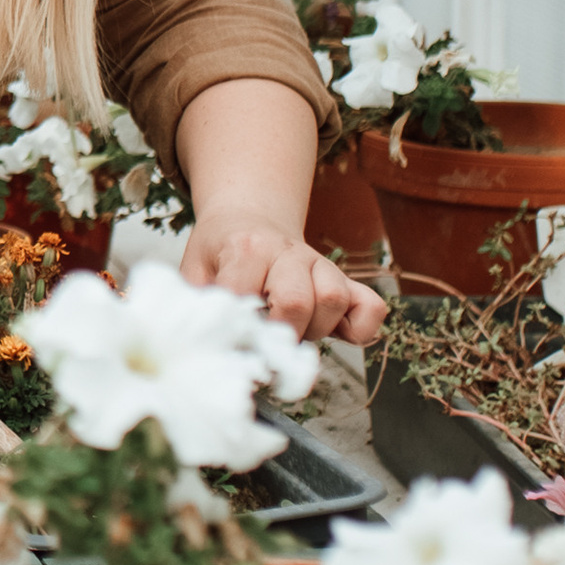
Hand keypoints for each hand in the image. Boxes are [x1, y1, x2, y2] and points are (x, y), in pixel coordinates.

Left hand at [183, 215, 386, 349]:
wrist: (247, 219)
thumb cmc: (220, 253)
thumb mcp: (194, 270)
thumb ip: (197, 303)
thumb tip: (202, 345)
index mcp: (247, 249)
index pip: (245, 298)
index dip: (238, 329)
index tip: (232, 343)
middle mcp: (289, 253)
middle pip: (296, 302)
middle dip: (280, 333)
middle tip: (267, 339)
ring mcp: (321, 264)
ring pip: (333, 301)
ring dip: (314, 329)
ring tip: (293, 331)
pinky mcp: (345, 279)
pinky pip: (370, 307)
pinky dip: (360, 330)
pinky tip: (334, 333)